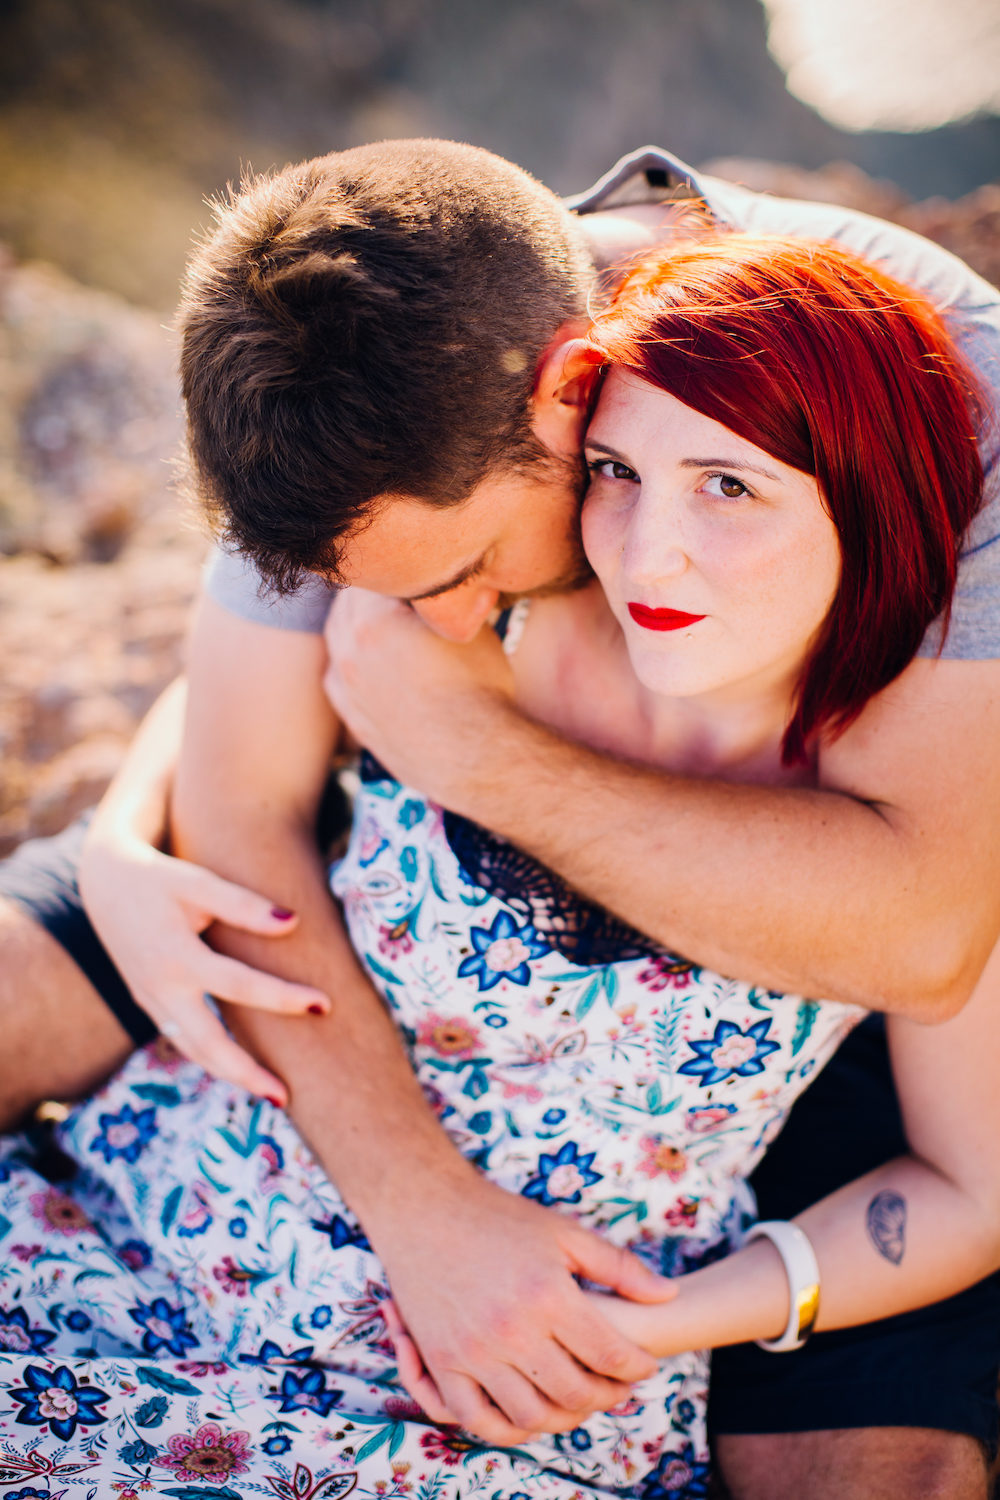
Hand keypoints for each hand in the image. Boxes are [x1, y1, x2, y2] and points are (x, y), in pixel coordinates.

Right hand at [79, 829, 330, 1102]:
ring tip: (273, 1094)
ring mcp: (151, 1001)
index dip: (282, 997)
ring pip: (193, 1050)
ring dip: (231, 1075)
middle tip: (286, 1096)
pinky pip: (184, 1041)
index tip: (323, 1005)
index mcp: (175, 956)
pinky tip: (241, 1070)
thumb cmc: (159, 879)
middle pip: (206, 1043)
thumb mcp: (197, 882)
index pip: (238, 985)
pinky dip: (212, 1060)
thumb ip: (242, 904)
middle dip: (246, 1072)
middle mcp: (160, 988)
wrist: (104, 883)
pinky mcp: (150, 1004)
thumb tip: (292, 923)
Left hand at [323, 589, 515, 801]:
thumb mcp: (469, 628)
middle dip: (370, 593)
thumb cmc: (481, 690)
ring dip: (354, 624)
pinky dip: (346, 662)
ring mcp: (348, 688)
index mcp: (374, 620)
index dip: (395, 569)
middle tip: (396, 590)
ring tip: (382, 622)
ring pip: (336, 638)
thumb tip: (447, 584)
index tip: (411, 572)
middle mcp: (351, 651)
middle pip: (347, 603)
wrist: (479, 756)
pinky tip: (365, 660)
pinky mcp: (353, 718)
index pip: (372, 575)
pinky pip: (335, 678)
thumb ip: (443, 601)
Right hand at [368, 1173, 674, 1444]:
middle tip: (617, 1387)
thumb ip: (617, 1266)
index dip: (636, 1368)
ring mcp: (473, 1351)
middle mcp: (511, 1330)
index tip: (644, 1365)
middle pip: (575, 1392)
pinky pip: (477, 1419)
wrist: (425, 1209)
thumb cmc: (499, 1217)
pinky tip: (529, 1413)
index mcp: (547, 1295)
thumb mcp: (564, 1232)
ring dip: (563, 1418)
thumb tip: (667, 1293)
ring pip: (532, 1415)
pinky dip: (509, 1429)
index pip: (609, 1354)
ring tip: (577, 1400)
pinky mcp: (442, 1361)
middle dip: (608, 1397)